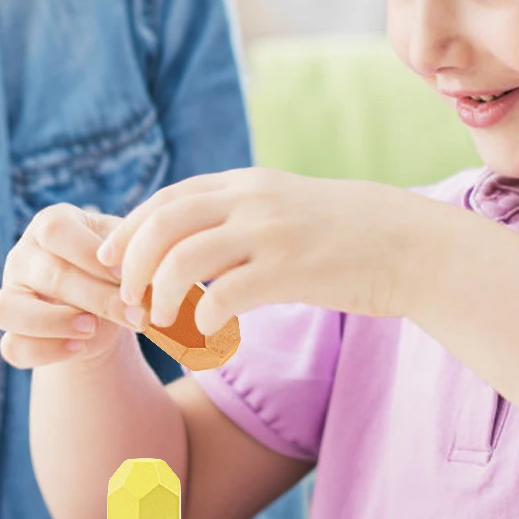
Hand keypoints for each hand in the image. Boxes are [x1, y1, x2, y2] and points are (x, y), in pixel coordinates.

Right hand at [0, 203, 148, 368]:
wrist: (103, 307)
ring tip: (93, 329)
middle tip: (136, 315)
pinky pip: (13, 347)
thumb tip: (150, 268)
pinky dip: (45, 351)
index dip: (90, 253)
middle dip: (98, 298)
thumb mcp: (125, 250)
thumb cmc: (115, 268)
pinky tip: (80, 348)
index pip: (55, 230)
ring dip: (54, 322)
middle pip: (48, 275)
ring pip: (6, 309)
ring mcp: (10, 295)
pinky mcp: (10, 333)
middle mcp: (22, 256)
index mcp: (49, 224)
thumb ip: (133, 251)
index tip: (128, 274)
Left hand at [97, 168, 431, 333]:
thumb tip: (185, 237)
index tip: (111, 261)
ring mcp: (270, 233)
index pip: (167, 199)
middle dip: (132, 263)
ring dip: (159, 293)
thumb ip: (236, 213)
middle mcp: (251, 201)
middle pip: (164, 224)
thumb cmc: (341, 233)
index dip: (130, 230)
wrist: (407, 243)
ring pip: (184, 258)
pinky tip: (207, 333)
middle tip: (127, 298)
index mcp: (244, 184)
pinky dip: (203, 319)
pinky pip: (225, 295)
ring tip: (159, 319)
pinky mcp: (291, 270)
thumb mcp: (282, 205)